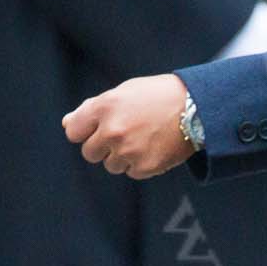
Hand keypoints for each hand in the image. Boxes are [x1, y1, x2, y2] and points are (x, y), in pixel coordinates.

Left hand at [63, 74, 194, 179]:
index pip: (74, 132)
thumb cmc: (159, 95)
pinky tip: (155, 147)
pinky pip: (131, 172)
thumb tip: (67, 125)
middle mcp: (113, 130)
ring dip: (123, 156)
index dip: (87, 130)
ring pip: (111, 165)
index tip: (102, 126)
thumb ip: (93, 108)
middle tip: (128, 133)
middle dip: (104, 146)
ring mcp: (128, 151)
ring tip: (145, 139)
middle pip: (89, 153)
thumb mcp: (124, 92)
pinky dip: (141, 164)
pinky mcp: (144, 167)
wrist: (199, 106)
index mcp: (104, 107)